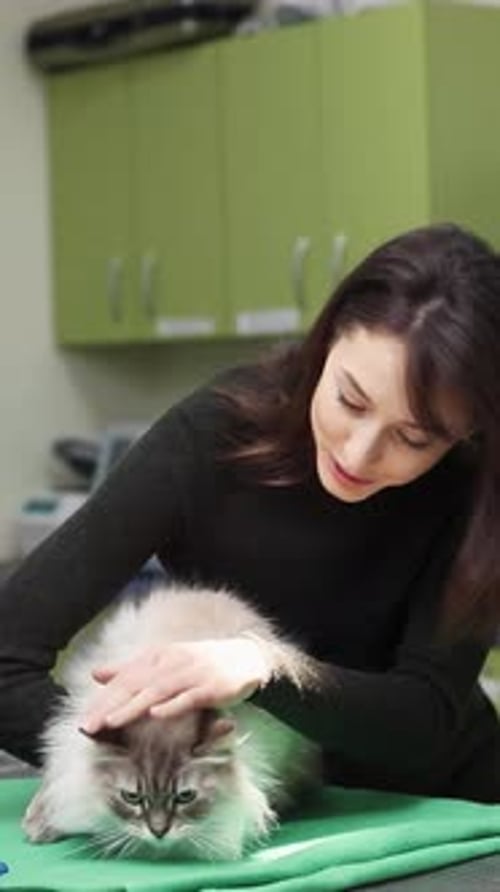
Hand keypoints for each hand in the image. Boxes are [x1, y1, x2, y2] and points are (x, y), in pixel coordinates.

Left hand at [81, 637, 271, 733]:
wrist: (244, 657)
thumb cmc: (200, 663)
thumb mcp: (163, 661)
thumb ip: (131, 668)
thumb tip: (96, 673)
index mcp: (158, 655)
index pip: (125, 678)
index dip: (103, 699)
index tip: (84, 719)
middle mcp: (171, 662)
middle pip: (136, 685)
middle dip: (110, 706)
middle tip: (89, 726)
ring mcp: (191, 673)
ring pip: (157, 691)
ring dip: (133, 706)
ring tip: (112, 721)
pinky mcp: (210, 686)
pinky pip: (188, 698)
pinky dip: (172, 705)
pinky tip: (156, 714)